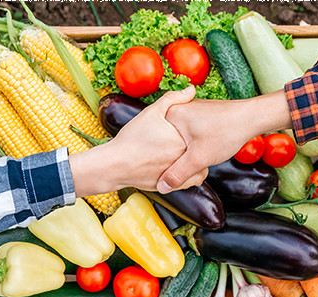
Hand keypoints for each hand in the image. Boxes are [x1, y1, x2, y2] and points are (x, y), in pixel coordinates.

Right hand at [70, 87, 200, 196]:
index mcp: (183, 140)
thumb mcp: (151, 113)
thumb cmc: (131, 139)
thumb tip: (191, 89)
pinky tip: (179, 166)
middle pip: (201, 150)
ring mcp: (179, 174)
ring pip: (198, 169)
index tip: (198, 127)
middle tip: (195, 139)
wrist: (115, 165)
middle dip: (199, 145)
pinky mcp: (172, 186)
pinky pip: (189, 181)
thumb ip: (173, 99)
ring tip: (186, 154)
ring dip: (195, 162)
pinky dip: (188, 175)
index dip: (200, 129)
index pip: (202, 133)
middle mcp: (183, 158)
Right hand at [157, 88, 290, 192]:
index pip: (155, 140)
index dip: (159, 159)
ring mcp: (189, 111)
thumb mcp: (199, 158)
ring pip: (178, 138)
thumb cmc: (227, 131)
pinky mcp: (199, 116)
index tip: (162, 170)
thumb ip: (179, 173)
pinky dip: (191, 145)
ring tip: (193, 159)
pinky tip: (200, 151)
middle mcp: (178, 109)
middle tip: (181, 167)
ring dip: (184, 151)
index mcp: (171, 115)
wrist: (251, 117)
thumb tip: (162, 186)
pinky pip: (188, 134)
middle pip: (166, 140)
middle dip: (173, 156)